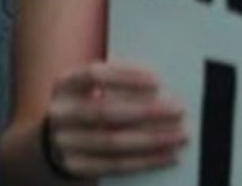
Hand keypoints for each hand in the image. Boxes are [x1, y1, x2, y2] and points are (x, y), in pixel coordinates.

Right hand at [42, 62, 186, 178]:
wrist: (59, 137)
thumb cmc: (92, 100)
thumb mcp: (98, 83)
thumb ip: (123, 77)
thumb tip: (161, 83)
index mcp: (65, 84)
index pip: (94, 75)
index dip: (126, 76)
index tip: (158, 81)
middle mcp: (60, 113)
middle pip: (106, 112)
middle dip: (147, 111)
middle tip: (180, 110)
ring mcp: (64, 143)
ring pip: (113, 143)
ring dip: (153, 139)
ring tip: (181, 135)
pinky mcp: (75, 167)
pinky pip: (115, 165)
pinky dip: (146, 161)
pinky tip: (170, 155)